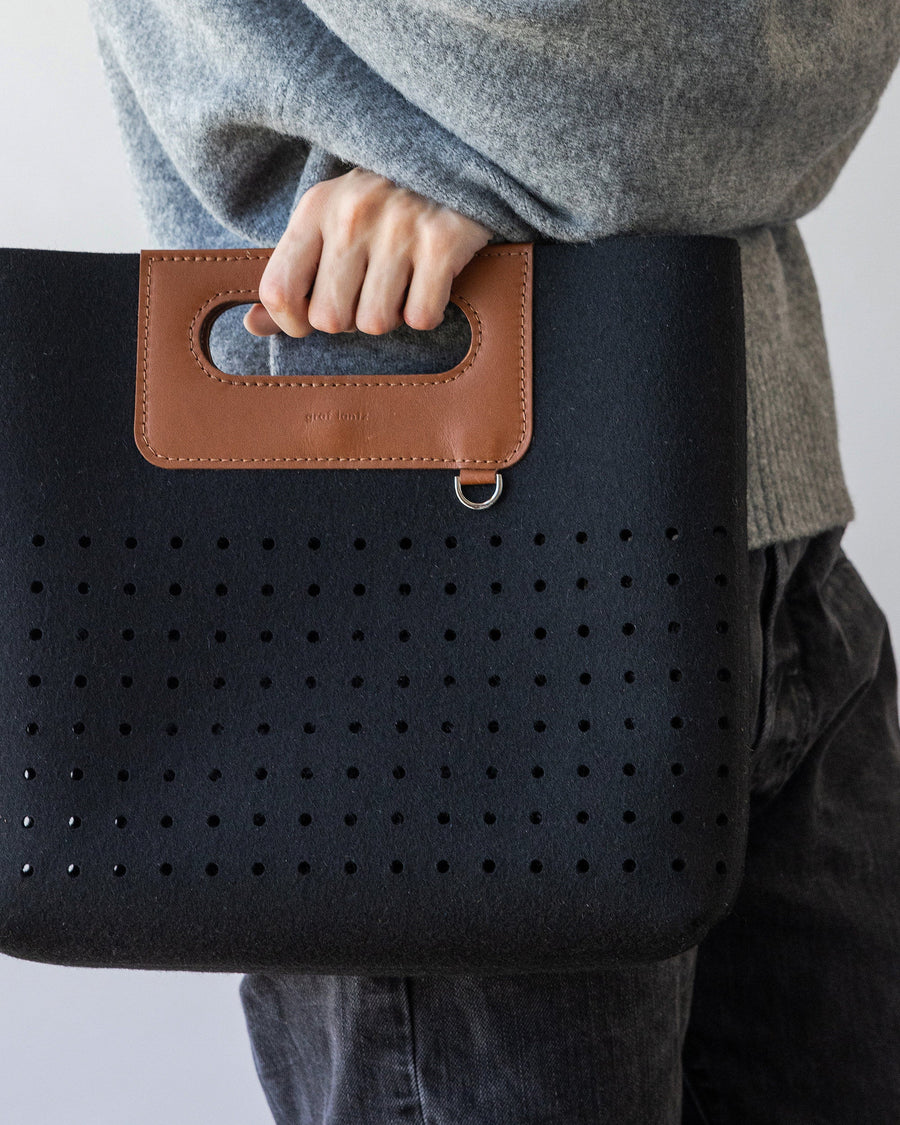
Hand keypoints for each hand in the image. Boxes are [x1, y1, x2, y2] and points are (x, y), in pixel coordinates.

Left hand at [243, 167, 493, 337]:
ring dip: (391, 316)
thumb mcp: (329, 223)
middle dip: (350, 320)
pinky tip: (429, 283)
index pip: (278, 290)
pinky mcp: (441, 243)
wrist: (457, 158)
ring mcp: (398, 228)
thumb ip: (291, 274)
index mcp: (315, 208)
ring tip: (400, 283)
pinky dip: (427, 312)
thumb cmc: (385, 203)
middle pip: (329, 318)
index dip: (291, 322)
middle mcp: (351, 215)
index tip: (309, 321)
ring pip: (376, 323)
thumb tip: (252, 325)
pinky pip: (421, 317)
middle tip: (367, 293)